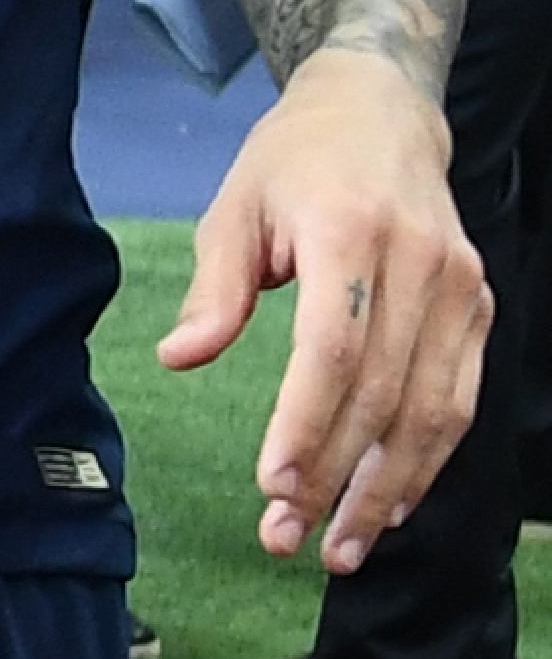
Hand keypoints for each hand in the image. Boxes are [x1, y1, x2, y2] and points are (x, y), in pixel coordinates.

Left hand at [160, 47, 486, 573]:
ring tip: (340, 545)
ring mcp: (461, 290)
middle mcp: (421, 266)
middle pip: (383, 394)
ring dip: (387, 488)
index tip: (273, 484)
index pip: (334, 351)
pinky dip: (427, 459)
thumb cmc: (292, 163)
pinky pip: (457, 399)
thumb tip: (180, 359)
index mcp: (353, 234)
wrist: (381, 112)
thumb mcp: (234, 209)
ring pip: (432, 411)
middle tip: (287, 538)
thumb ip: (214, 289)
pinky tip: (388, 502)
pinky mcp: (479, 309)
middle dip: (336, 477)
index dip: (307, 424)